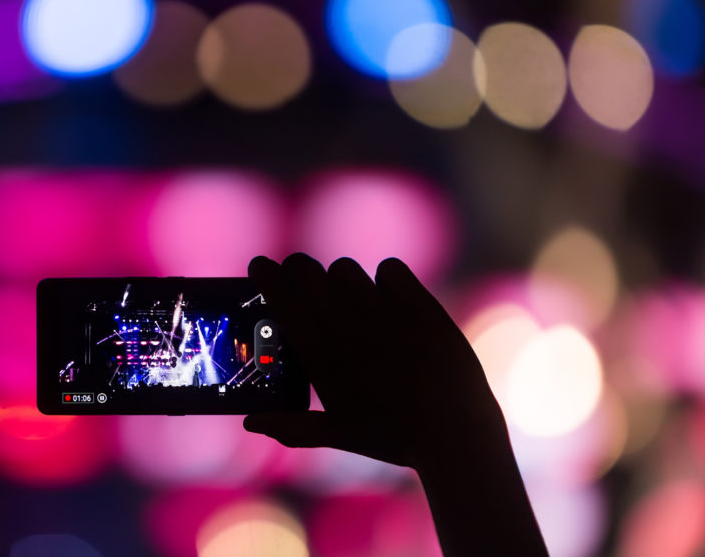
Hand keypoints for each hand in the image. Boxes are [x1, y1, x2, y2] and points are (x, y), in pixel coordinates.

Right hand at [243, 253, 507, 472]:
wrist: (454, 433)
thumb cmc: (392, 437)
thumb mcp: (338, 434)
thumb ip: (290, 427)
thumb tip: (250, 423)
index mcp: (320, 354)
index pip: (279, 295)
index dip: (264, 273)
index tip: (259, 267)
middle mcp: (347, 326)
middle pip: (306, 269)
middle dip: (297, 269)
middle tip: (300, 280)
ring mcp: (384, 311)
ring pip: (345, 268)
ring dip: (340, 279)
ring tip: (349, 298)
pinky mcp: (419, 304)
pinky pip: (390, 268)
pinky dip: (386, 279)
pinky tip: (390, 298)